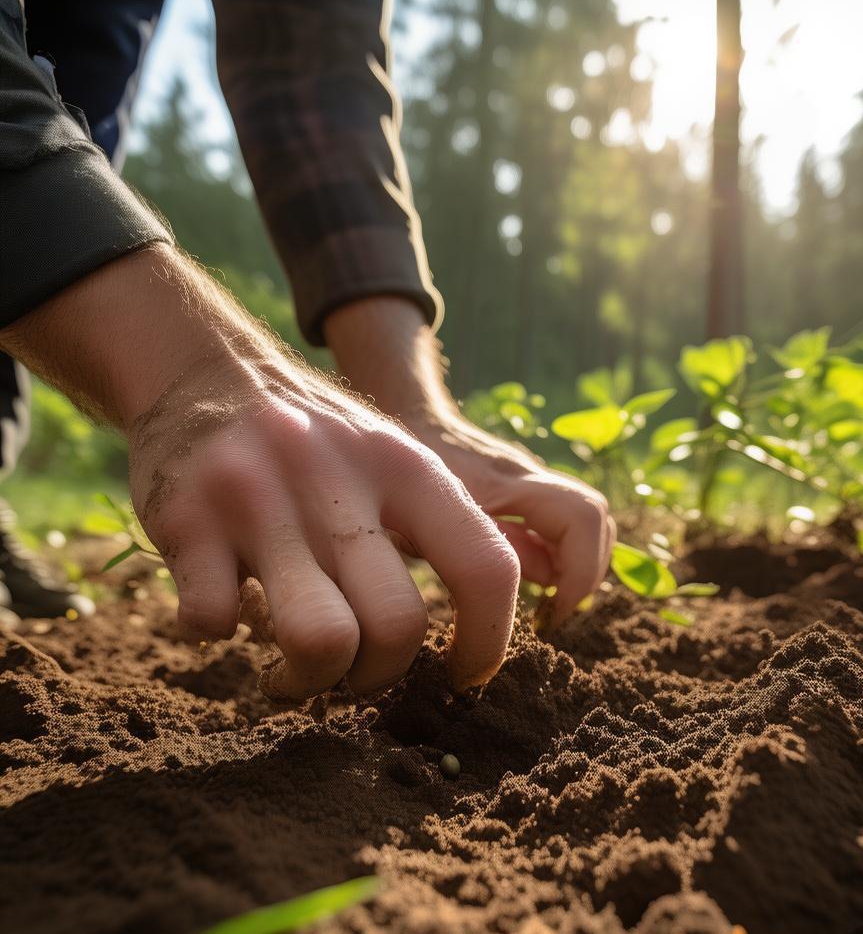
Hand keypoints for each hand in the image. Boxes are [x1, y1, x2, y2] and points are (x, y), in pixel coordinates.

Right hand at [1, 248, 519, 697]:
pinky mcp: (187, 520)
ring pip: (318, 643)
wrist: (208, 370)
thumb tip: (486, 630)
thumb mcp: (395, 456)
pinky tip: (224, 604)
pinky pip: (213, 622)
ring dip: (309, 680)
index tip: (462, 676)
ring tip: (295, 668)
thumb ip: (444, 527)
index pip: (484, 567)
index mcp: (408, 468)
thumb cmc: (320, 440)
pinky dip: (219, 631)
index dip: (487, 642)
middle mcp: (338, 482)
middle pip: (396, 628)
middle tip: (354, 669)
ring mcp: (260, 500)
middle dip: (378, 676)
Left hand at [325, 298, 614, 629]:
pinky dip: (557, 559)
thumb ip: (470, 554)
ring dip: (575, 567)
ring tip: (542, 604)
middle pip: (596, 520)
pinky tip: (524, 585)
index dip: (580, 574)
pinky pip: (560, 526)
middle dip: (585, 574)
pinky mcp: (523, 492)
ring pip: (586, 523)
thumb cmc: (398, 470)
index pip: (581, 518)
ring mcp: (529, 482)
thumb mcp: (420, 523)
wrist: (402, 412)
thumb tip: (521, 594)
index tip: (548, 614)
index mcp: (508, 483)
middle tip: (550, 613)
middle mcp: (528, 477)